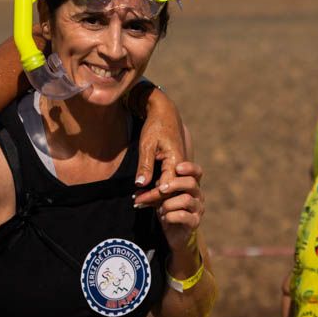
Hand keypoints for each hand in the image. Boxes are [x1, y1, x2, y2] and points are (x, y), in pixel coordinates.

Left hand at [133, 91, 184, 206]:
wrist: (165, 113)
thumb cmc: (155, 126)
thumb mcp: (147, 145)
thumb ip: (145, 165)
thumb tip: (141, 184)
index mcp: (176, 160)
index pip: (166, 186)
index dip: (152, 195)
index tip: (138, 201)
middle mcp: (181, 165)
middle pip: (169, 190)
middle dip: (153, 198)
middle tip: (136, 203)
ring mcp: (179, 165)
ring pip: (169, 186)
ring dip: (154, 194)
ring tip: (138, 200)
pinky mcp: (175, 165)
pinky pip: (168, 179)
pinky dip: (156, 186)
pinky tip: (144, 191)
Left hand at [155, 161, 204, 252]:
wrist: (172, 235)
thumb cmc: (166, 211)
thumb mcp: (159, 198)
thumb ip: (153, 189)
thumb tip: (139, 182)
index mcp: (191, 186)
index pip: (197, 172)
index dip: (189, 168)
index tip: (177, 168)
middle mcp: (198, 196)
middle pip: (191, 183)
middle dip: (174, 184)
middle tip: (161, 189)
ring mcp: (198, 209)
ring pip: (186, 200)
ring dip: (168, 204)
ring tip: (161, 210)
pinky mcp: (195, 222)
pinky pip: (182, 216)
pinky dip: (170, 216)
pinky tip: (165, 218)